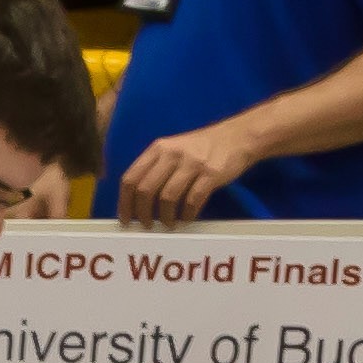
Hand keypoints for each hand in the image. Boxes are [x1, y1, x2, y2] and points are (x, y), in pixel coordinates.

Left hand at [119, 125, 253, 225]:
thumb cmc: (200, 149)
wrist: (237, 137)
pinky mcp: (211, 173)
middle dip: (142, 214)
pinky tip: (186, 218)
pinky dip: (186, 214)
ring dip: (165, 217)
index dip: (124, 203)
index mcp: (157, 149)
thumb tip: (135, 202)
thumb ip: (154, 169)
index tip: (125, 220)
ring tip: (168, 224)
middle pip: (145, 190)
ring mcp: (192, 163)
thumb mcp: (172, 150)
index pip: (130, 178)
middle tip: (147, 225)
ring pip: (167, 198)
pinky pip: (192, 201)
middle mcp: (172, 154)